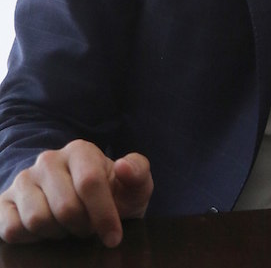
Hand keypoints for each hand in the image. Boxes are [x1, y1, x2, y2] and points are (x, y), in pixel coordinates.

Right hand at [0, 140, 152, 246]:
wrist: (82, 207)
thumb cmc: (112, 196)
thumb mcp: (134, 187)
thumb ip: (138, 173)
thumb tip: (124, 167)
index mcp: (80, 150)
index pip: (89, 182)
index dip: (104, 215)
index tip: (113, 237)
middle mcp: (48, 160)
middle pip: (65, 207)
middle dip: (82, 227)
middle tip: (88, 228)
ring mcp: (23, 180)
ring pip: (37, 220)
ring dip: (58, 234)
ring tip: (68, 228)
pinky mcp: (5, 202)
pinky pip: (12, 229)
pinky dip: (32, 240)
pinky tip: (46, 233)